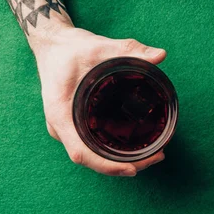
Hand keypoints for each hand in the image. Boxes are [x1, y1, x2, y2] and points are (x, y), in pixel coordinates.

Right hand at [32, 26, 167, 175]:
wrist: (53, 44)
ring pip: (93, 156)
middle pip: (92, 160)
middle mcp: (61, 126)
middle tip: (157, 157)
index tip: (132, 169)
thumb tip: (160, 55)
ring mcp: (66, 129)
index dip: (107, 165)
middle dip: (124, 166)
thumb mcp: (100, 46)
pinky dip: (114, 153)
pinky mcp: (74, 126)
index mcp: (60, 113)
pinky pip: (93, 147)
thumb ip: (129, 50)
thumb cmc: (70, 47)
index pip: (81, 152)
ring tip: (153, 156)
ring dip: (121, 162)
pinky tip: (137, 149)